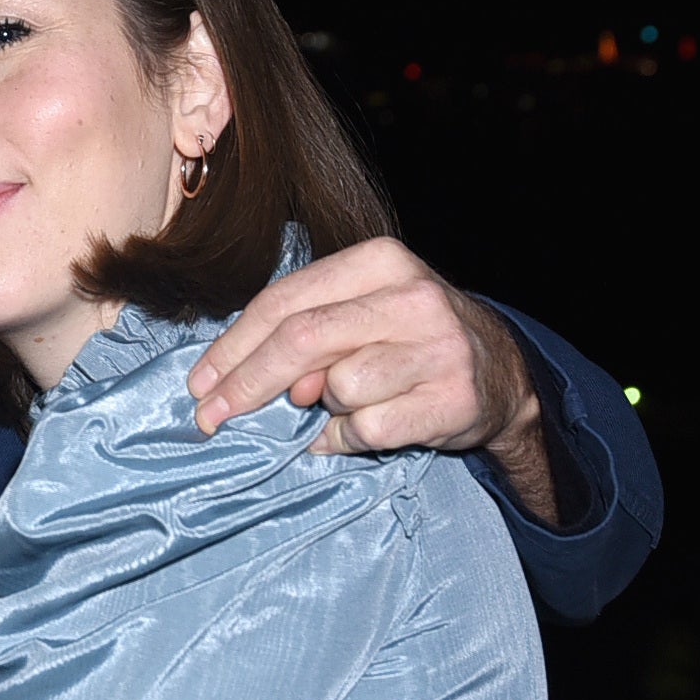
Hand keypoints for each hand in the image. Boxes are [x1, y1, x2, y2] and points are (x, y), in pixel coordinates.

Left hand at [188, 237, 540, 461]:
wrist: (500, 372)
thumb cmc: (406, 338)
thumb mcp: (357, 313)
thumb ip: (300, 333)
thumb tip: (245, 382)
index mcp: (379, 261)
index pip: (283, 302)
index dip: (231, 347)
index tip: (198, 383)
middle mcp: (413, 298)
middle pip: (301, 341)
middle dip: (245, 384)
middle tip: (211, 417)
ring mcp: (439, 349)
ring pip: (337, 389)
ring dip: (321, 408)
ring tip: (346, 402)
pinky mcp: (454, 400)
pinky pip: (368, 429)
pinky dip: (348, 438)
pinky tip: (363, 428)